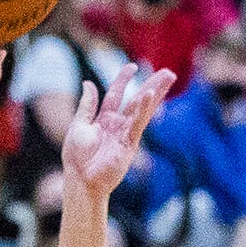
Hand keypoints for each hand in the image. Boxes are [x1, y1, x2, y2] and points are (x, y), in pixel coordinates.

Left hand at [61, 65, 176, 198]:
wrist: (80, 179)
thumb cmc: (77, 157)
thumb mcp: (79, 125)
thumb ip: (87, 105)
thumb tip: (88, 83)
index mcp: (104, 119)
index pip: (117, 94)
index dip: (123, 79)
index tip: (132, 66)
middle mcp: (118, 124)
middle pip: (137, 99)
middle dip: (152, 85)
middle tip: (167, 72)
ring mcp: (126, 133)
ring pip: (143, 108)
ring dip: (155, 92)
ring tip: (169, 78)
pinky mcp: (129, 144)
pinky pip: (137, 123)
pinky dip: (143, 109)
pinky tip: (149, 95)